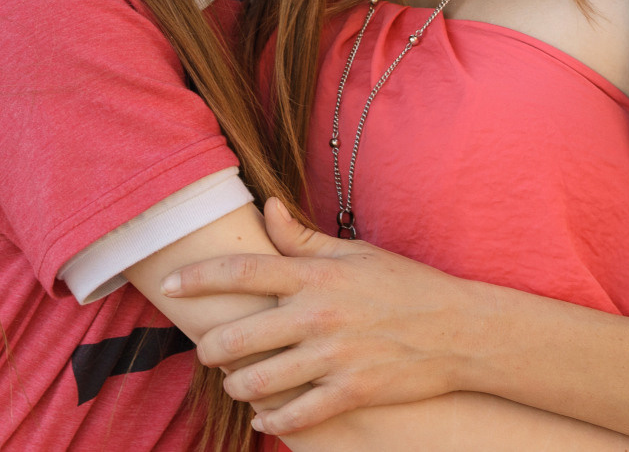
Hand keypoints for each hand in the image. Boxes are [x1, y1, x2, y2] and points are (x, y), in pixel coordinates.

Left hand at [163, 199, 475, 437]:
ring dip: (237, 384)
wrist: (459, 330)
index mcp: (315, 276)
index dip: (198, 277)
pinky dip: (274, 420)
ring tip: (233, 382)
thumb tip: (265, 207)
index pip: (242, 271)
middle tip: (203, 348)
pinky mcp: (352, 392)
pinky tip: (262, 418)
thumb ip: (301, 238)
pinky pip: (299, 414)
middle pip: (241, 334)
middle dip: (210, 346)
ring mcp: (334, 357)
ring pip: (261, 379)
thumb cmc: (403, 285)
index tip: (169, 285)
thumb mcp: (353, 252)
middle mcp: (318, 315)